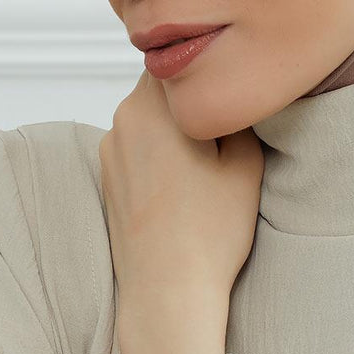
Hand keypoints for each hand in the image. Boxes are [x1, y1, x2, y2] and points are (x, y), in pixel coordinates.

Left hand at [98, 69, 265, 306]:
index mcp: (151, 107)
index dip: (210, 69)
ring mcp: (109, 150)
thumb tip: (233, 94)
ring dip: (175, 128)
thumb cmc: (208, 233)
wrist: (167, 293)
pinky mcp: (108, 177)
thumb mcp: (245, 164)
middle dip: (192, 101)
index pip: (181, 60)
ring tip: (208, 163)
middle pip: (162, 87)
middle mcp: (121, 120)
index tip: (232, 87)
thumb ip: (238, 114)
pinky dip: (160, 154)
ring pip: (149, 117)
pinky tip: (185, 186)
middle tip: (227, 127)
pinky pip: (138, 146)